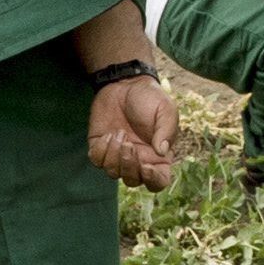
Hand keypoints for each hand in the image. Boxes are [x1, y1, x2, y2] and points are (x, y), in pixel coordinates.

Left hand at [85, 75, 179, 189]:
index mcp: (158, 156)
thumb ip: (166, 130)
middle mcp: (138, 160)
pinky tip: (108, 134)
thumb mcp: (165, 109)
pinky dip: (101, 150)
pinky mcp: (100, 147)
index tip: (146, 166)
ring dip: (114, 156)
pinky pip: (97, 161)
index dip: (153, 180)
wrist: (124, 83)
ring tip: (119, 133)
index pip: (159, 181)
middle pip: (133, 181)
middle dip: (129, 166)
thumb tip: (161, 152)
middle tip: (129, 144)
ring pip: (113, 173)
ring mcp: (118, 155)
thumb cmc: (149, 97)